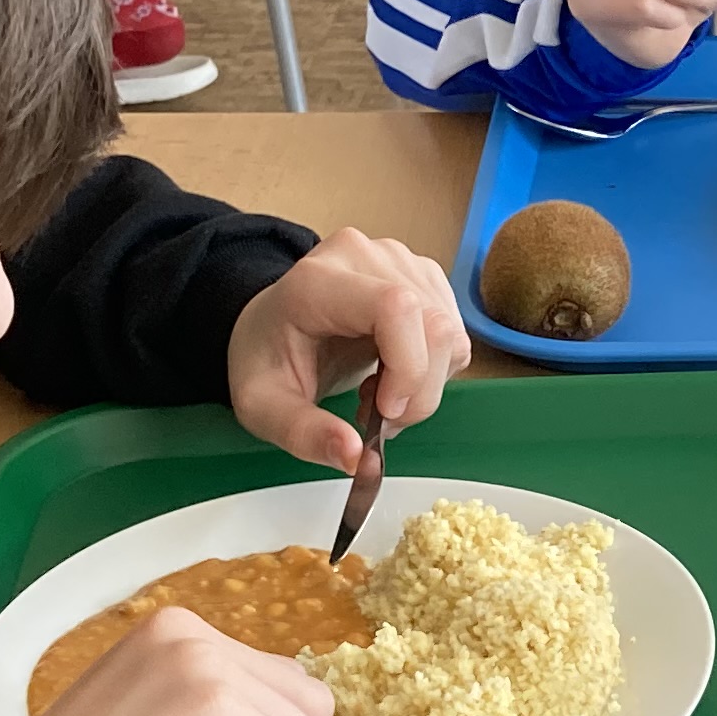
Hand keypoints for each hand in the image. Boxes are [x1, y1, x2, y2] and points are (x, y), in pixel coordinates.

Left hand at [226, 228, 469, 472]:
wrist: (271, 326)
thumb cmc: (266, 359)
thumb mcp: (263, 408)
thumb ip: (305, 434)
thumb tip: (356, 458)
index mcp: (318, 281)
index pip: (397, 307)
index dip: (408, 367)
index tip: (385, 413)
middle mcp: (366, 257)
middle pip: (434, 326)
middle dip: (419, 390)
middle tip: (378, 418)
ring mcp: (400, 261)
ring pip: (451, 334)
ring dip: (426, 383)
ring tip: (380, 393)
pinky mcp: (423, 277)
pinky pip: (453, 333)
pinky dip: (434, 369)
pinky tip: (394, 373)